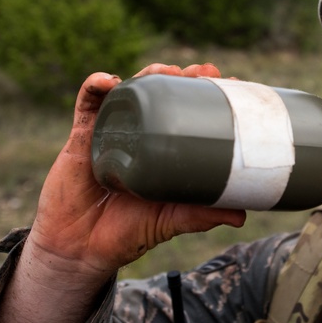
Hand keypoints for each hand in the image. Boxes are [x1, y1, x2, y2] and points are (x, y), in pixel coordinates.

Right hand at [26, 64, 246, 287]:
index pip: (185, 111)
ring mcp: (110, 132)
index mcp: (160, 150)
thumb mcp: (170, 221)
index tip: (230, 83)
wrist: (80, 251)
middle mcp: (138, 135)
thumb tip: (242, 216)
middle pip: (160, 93)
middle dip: (182, 76)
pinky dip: (95, 85)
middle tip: (204, 72)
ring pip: (129, 90)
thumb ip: (200, 215)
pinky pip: (86, 103)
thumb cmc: (126, 233)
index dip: (205, 94)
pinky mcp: (81, 137)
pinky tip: (110, 80)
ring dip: (148, 74)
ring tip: (165, 71)